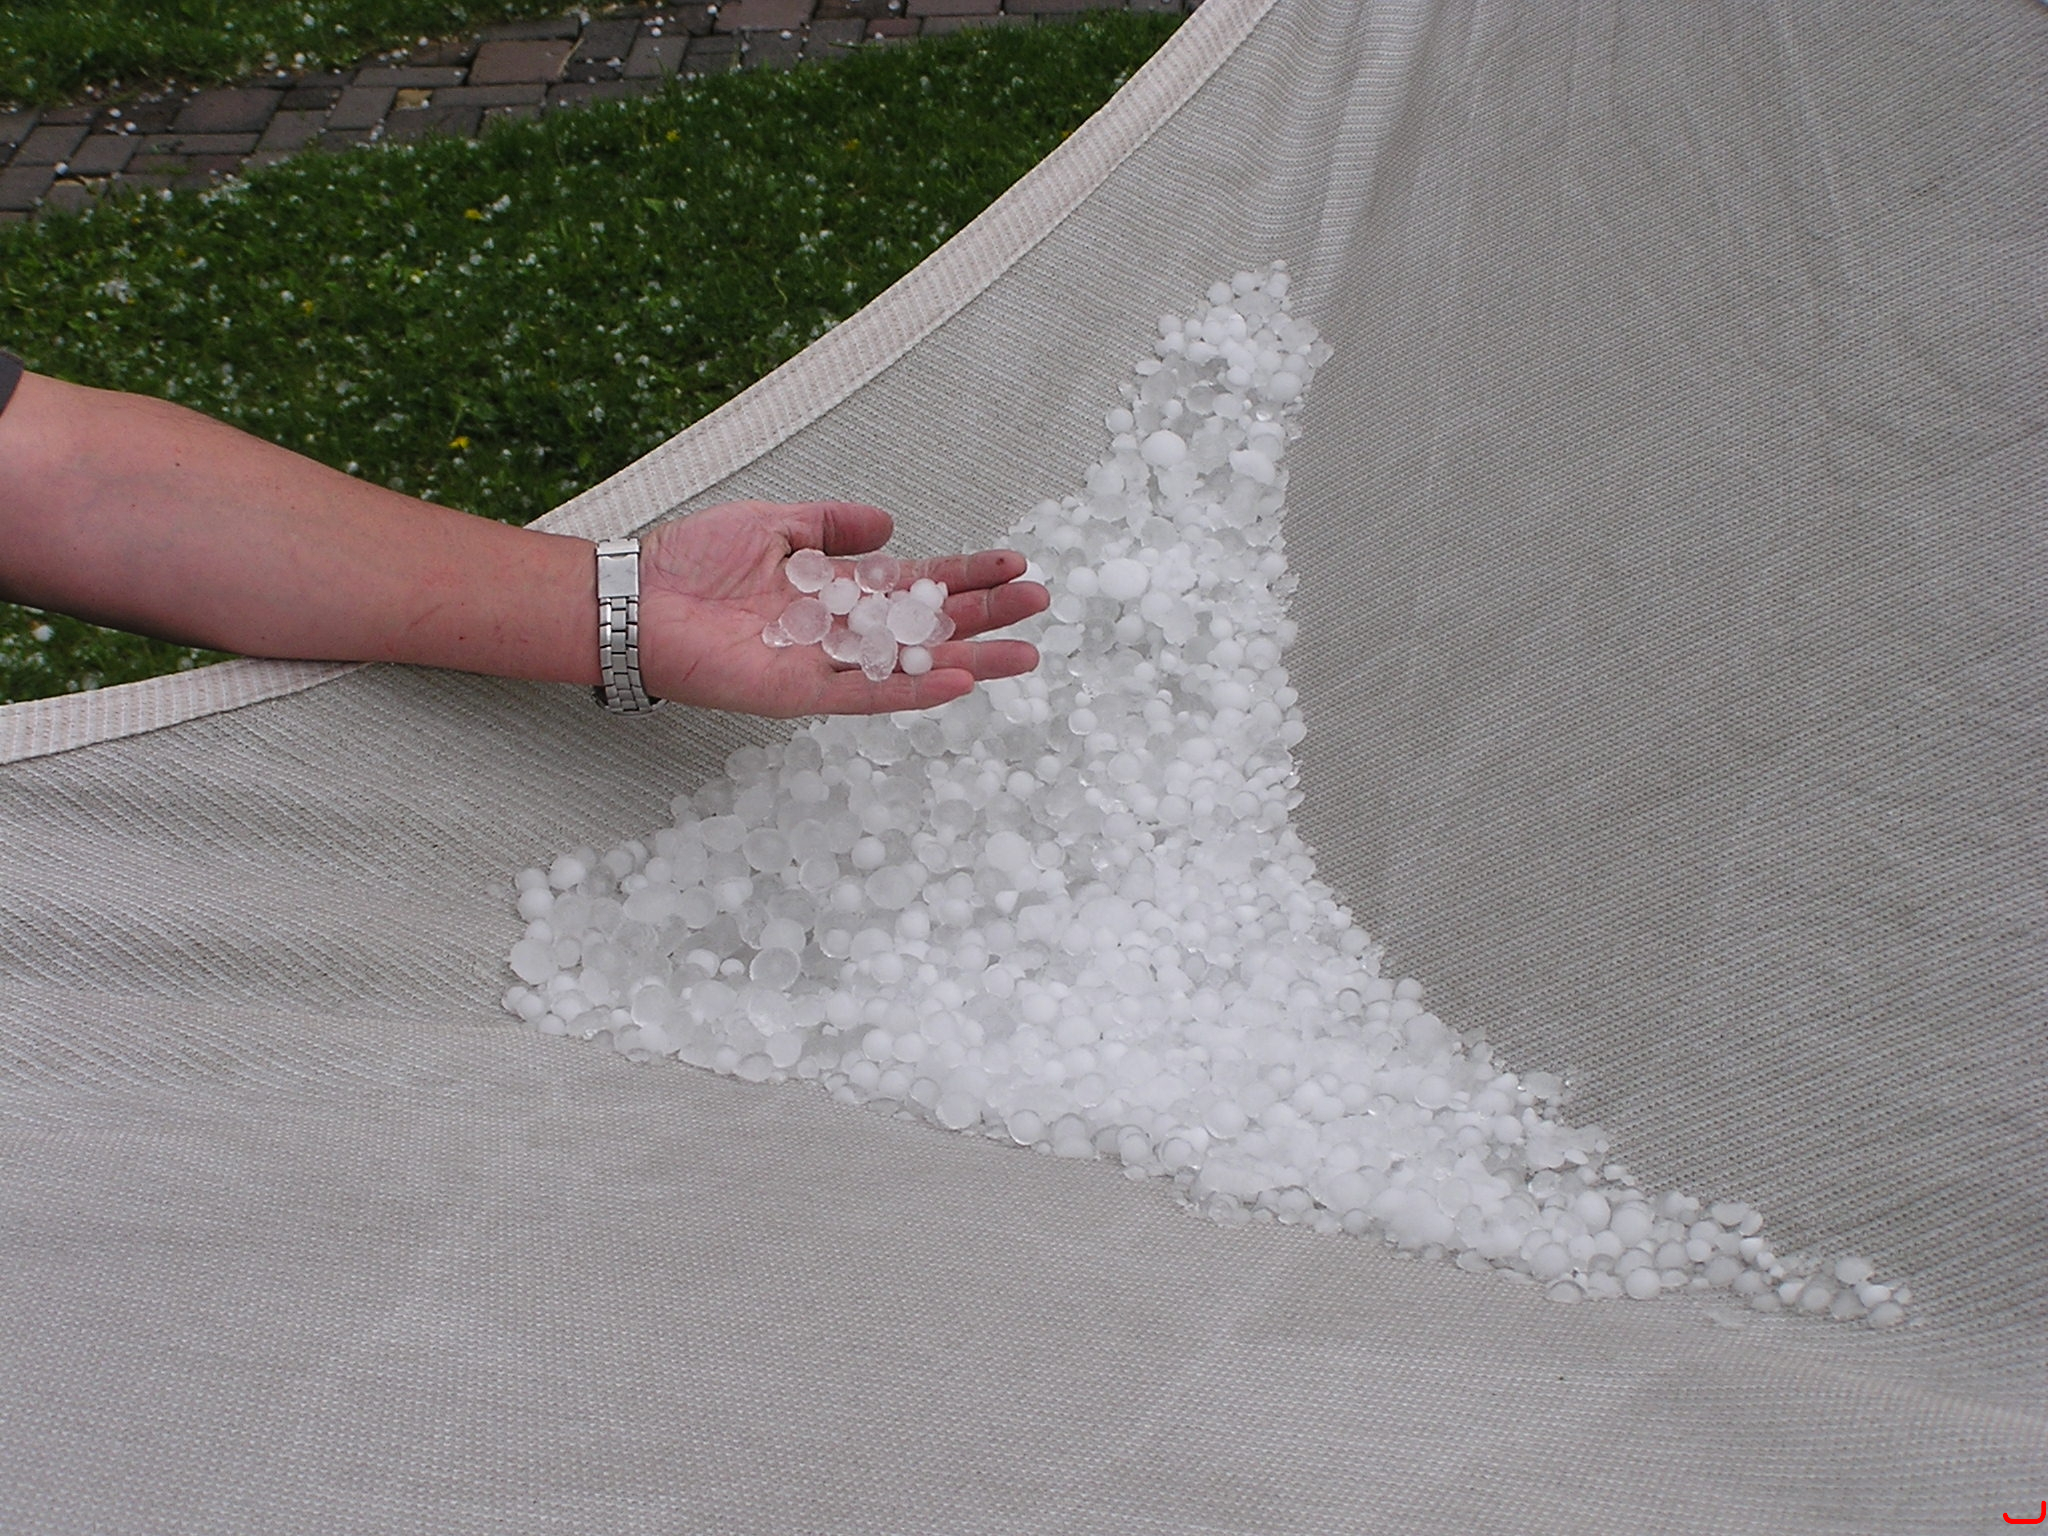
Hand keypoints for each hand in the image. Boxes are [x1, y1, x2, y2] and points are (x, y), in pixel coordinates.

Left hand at [634, 500, 1047, 716]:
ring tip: (1025, 652)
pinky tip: (960, 682)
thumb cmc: (690, 563)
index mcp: (838, 588)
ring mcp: (827, 664)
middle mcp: (841, 630)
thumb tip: (890, 525)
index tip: (1015, 563)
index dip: (967, 573)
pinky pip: (869, 696)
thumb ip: (830, 525)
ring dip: (971, 659)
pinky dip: (915, 692)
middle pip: (930, 625)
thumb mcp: (772, 524)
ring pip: (913, 665)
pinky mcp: (802, 693)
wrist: (634, 601)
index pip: (918, 582)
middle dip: (986, 614)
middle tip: (1040, 603)